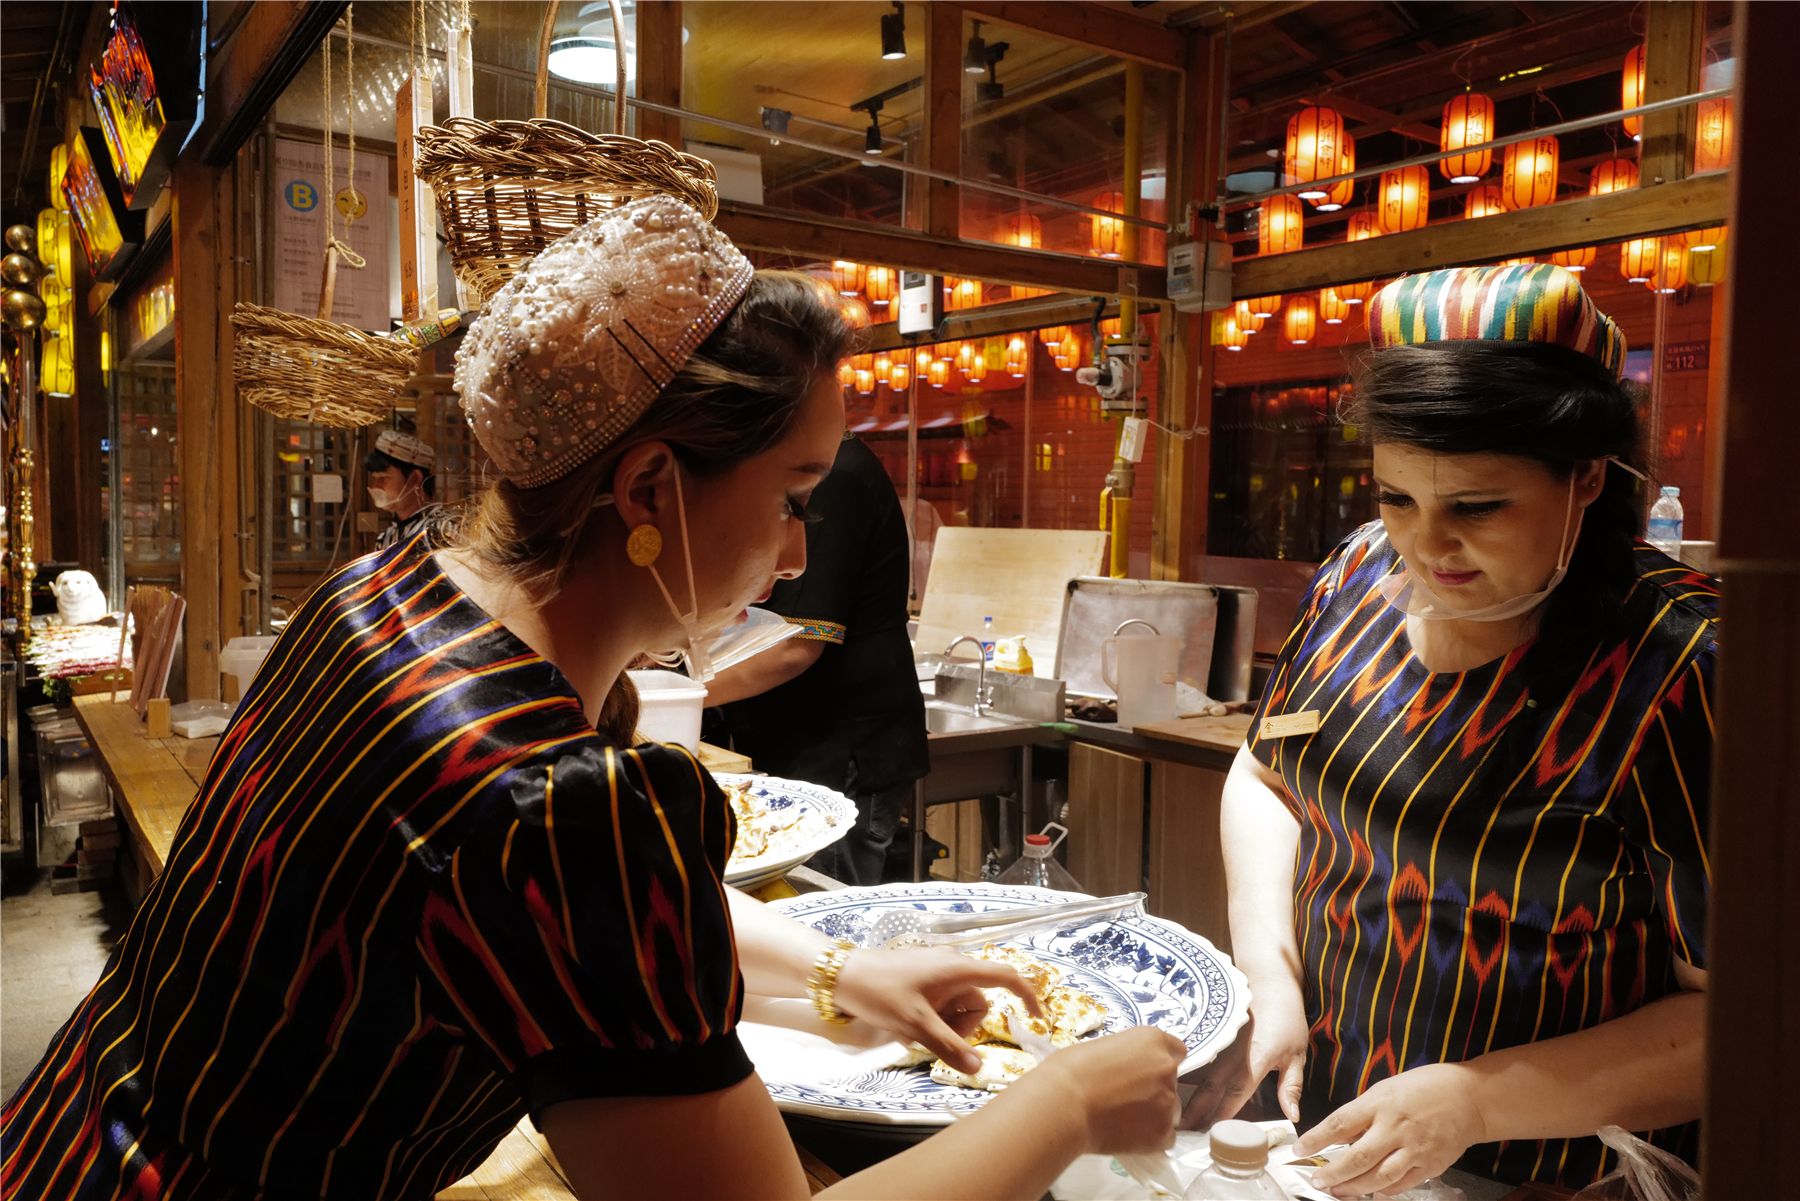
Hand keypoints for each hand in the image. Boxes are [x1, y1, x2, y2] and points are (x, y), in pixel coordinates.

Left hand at [832, 947, 1042, 1073]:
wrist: (842, 975)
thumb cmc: (880, 993)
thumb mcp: (917, 1025)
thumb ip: (950, 1047)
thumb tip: (980, 1068)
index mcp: (958, 969)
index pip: (1006, 976)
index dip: (1027, 995)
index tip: (1037, 1018)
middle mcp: (952, 966)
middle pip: (977, 1003)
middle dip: (961, 1026)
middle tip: (931, 1036)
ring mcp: (937, 971)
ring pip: (958, 1007)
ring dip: (944, 1025)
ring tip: (913, 1031)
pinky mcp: (923, 978)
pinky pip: (941, 1003)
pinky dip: (932, 1019)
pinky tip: (907, 1027)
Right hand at [1033, 1025, 1185, 1155]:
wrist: (1064, 1105)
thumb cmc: (1070, 1070)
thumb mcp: (1101, 1048)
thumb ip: (1124, 1058)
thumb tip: (1124, 1073)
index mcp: (1152, 1040)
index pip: (1176, 1050)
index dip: (1159, 1062)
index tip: (1145, 1073)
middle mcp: (1167, 1067)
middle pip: (1172, 1082)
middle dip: (1155, 1089)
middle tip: (1126, 1099)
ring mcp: (1168, 1101)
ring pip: (1170, 1110)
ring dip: (1154, 1114)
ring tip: (1124, 1120)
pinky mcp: (1163, 1132)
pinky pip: (1166, 1137)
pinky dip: (1151, 1138)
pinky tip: (1128, 1135)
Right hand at [1182, 976, 1307, 1127]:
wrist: (1269, 980)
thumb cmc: (1286, 1017)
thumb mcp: (1297, 1054)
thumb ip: (1291, 1086)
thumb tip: (1292, 1117)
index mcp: (1255, 1059)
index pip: (1236, 1092)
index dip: (1223, 1114)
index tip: (1211, 1133)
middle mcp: (1233, 1053)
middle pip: (1211, 1088)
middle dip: (1196, 1111)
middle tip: (1182, 1132)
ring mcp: (1221, 1043)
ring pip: (1201, 1075)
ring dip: (1189, 1097)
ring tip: (1175, 1117)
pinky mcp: (1215, 1037)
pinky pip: (1201, 1062)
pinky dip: (1190, 1079)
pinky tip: (1177, 1089)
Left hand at [1292, 1062, 1488, 1197]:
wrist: (1470, 1098)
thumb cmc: (1424, 1087)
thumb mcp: (1386, 1088)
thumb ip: (1363, 1112)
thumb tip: (1339, 1135)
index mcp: (1380, 1103)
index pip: (1339, 1123)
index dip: (1316, 1139)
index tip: (1299, 1149)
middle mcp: (1395, 1127)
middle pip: (1357, 1157)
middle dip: (1333, 1172)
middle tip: (1317, 1180)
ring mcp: (1414, 1149)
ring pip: (1378, 1176)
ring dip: (1354, 1188)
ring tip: (1337, 1192)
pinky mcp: (1431, 1165)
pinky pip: (1402, 1184)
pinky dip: (1384, 1191)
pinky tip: (1371, 1194)